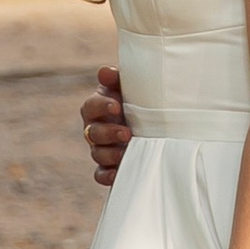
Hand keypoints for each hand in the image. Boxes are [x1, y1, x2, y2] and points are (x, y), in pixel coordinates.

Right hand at [82, 65, 132, 187]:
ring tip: (125, 153)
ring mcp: (102, 148)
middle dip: (108, 133)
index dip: (101, 106)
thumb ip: (118, 78)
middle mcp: (96, 128)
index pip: (91, 106)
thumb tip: (104, 72)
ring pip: (97, 153)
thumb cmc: (142, 101)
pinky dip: (106, 175)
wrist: (158, 123)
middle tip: (127, 133)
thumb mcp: (131, 87)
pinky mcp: (109, 167)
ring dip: (109, 154)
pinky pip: (100, 174)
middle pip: (92, 132)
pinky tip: (117, 174)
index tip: (117, 105)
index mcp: (99, 107)